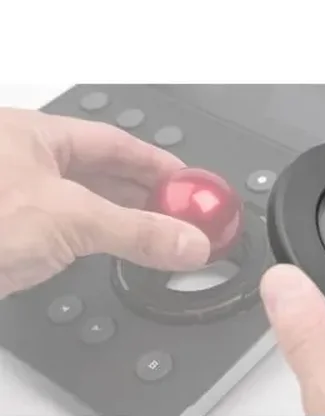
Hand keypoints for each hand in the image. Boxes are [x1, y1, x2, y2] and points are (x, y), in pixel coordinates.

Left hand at [0, 108, 209, 298]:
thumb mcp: (67, 217)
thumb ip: (135, 232)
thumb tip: (188, 242)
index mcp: (36, 138)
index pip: (114, 143)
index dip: (156, 161)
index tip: (188, 181)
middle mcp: (29, 166)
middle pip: (106, 175)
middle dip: (148, 193)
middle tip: (184, 212)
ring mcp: (23, 204)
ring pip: (91, 207)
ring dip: (128, 221)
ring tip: (164, 234)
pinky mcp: (17, 240)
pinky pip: (75, 235)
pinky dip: (103, 243)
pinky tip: (122, 251)